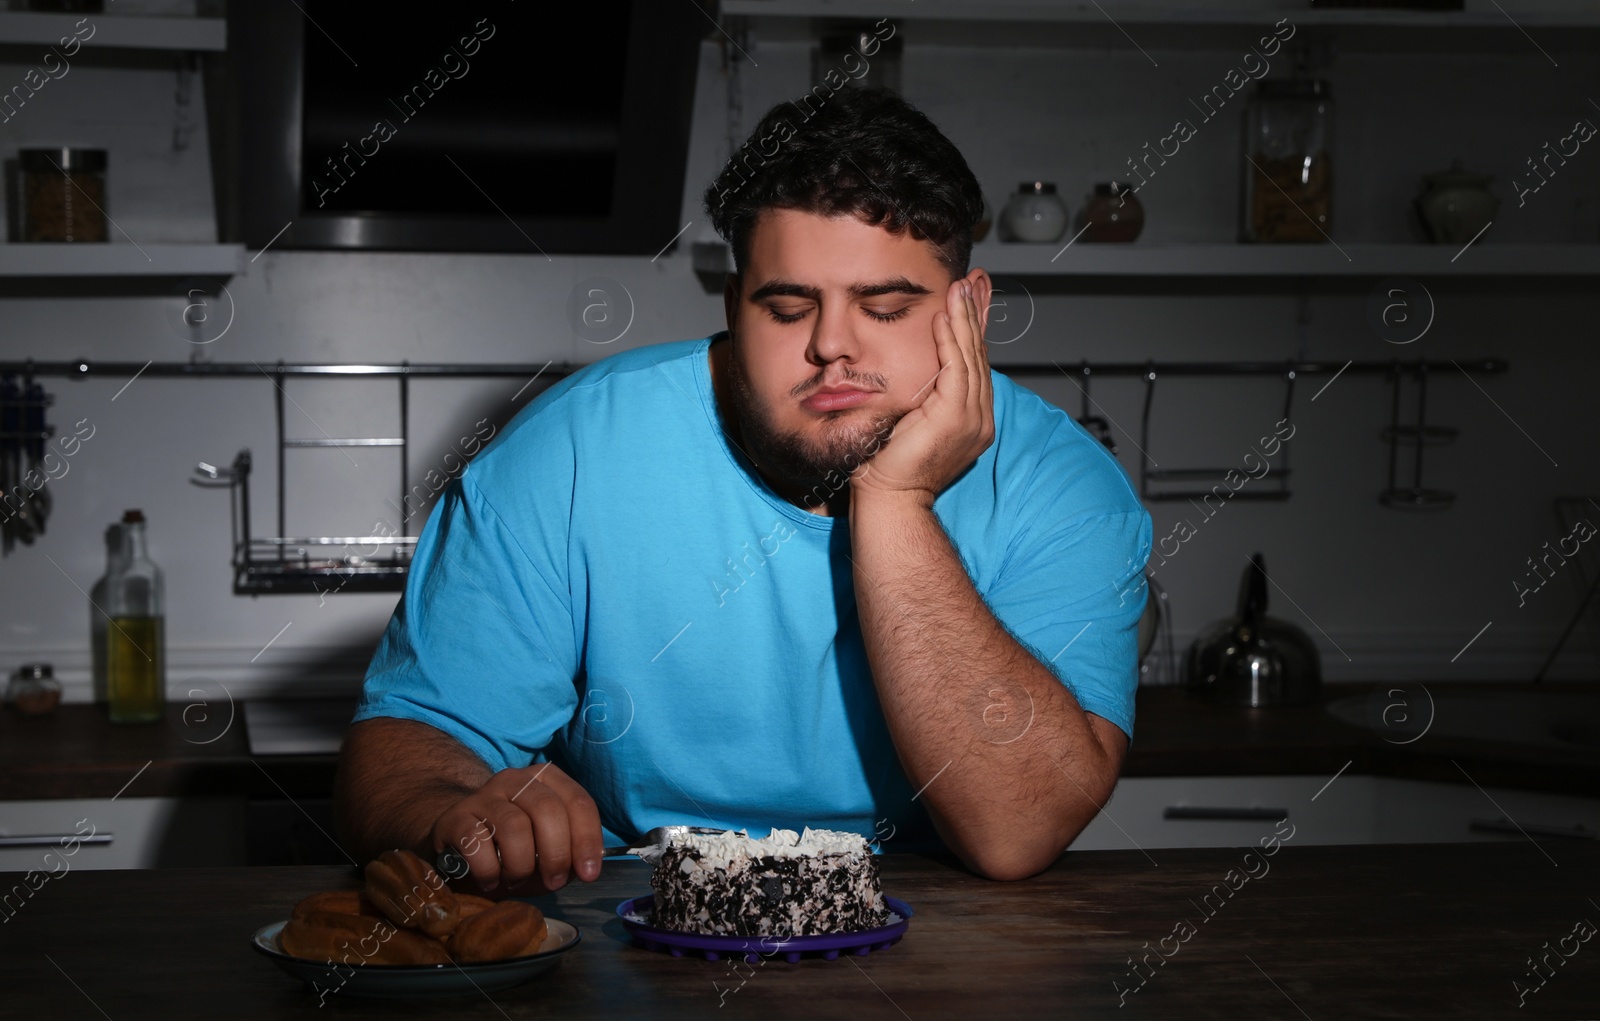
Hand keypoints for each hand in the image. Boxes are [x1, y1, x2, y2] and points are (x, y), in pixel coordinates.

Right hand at [431, 762, 601, 896]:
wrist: (458, 845)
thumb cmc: (511, 851)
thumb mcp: (547, 853)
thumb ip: (569, 857)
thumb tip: (584, 866)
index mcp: (545, 780)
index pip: (578, 802)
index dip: (587, 839)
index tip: (589, 873)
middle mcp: (515, 780)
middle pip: (547, 810)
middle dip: (556, 854)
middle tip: (552, 882)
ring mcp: (483, 795)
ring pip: (514, 826)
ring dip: (520, 865)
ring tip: (515, 880)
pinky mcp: (454, 818)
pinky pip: (477, 844)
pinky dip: (489, 871)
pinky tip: (489, 881)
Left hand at [850, 275, 993, 506]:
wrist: (889, 498)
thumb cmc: (890, 467)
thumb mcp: (911, 422)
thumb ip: (921, 396)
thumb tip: (915, 371)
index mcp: (972, 420)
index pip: (975, 365)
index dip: (974, 330)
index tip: (972, 299)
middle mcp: (979, 418)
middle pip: (979, 356)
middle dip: (975, 316)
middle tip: (973, 281)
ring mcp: (972, 419)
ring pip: (971, 358)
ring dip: (964, 320)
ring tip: (960, 289)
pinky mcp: (955, 417)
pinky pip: (956, 369)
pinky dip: (950, 341)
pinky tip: (944, 317)